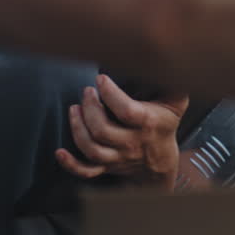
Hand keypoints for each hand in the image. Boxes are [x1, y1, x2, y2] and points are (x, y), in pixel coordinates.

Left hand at [55, 74, 188, 191]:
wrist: (161, 161)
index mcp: (147, 124)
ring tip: (74, 108)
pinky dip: (70, 164)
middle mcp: (131, 143)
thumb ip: (173, 83)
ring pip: (92, 149)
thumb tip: (167, 63)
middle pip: (102, 130)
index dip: (111, 94)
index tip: (101, 79)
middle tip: (86, 91)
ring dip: (78, 128)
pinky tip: (59, 152)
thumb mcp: (175, 103)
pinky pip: (86, 171)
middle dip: (89, 109)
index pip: (127, 111)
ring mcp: (117, 157)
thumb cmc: (163, 123)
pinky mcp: (106, 166)